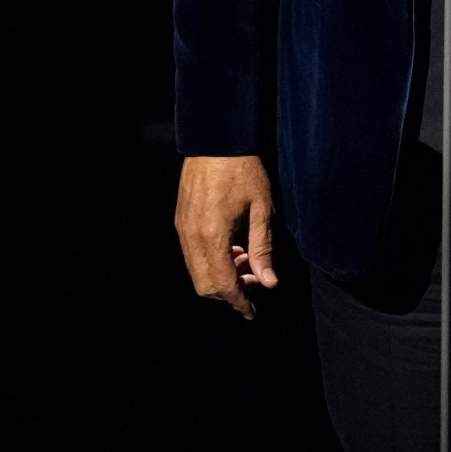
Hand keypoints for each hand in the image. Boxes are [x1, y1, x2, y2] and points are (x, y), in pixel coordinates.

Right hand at [174, 154, 278, 318]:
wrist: (215, 140)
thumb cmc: (243, 170)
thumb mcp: (261, 209)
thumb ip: (263, 249)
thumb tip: (269, 282)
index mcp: (213, 236)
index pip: (223, 284)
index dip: (239, 302)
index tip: (252, 312)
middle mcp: (192, 237)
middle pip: (205, 285)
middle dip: (229, 292)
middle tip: (255, 282)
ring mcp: (183, 229)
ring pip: (197, 272)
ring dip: (220, 277)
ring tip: (246, 260)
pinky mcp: (181, 222)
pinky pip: (193, 255)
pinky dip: (211, 262)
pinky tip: (232, 247)